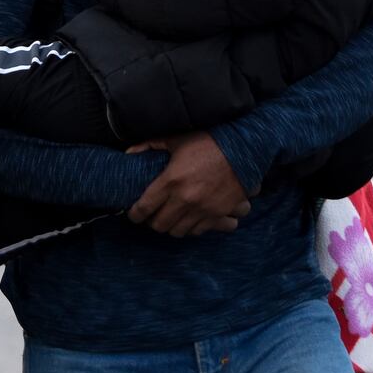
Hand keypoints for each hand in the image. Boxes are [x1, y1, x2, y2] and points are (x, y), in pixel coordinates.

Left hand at [128, 132, 250, 237]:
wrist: (243, 149)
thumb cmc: (208, 142)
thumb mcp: (176, 140)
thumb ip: (150, 146)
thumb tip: (129, 153)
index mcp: (171, 181)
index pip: (144, 208)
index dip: (135, 214)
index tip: (134, 214)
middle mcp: (184, 199)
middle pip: (159, 225)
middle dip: (151, 222)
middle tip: (152, 215)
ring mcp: (202, 210)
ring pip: (177, 232)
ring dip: (171, 226)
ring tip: (170, 218)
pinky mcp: (217, 215)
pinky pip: (198, 231)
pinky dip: (190, 228)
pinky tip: (189, 219)